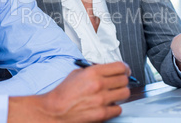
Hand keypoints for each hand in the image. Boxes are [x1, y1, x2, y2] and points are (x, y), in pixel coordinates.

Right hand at [7, 61, 130, 122]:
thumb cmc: (64, 93)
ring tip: (115, 94)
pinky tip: (108, 105)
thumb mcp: (77, 73)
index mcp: (93, 72)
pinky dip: (115, 107)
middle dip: (124, 80)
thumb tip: (108, 70)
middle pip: (124, 80)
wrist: (55, 110)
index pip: (120, 66)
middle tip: (120, 82)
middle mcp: (99, 85)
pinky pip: (119, 109)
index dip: (125, 68)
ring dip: (121, 93)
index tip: (126, 70)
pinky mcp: (102, 114)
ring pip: (125, 94)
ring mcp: (101, 100)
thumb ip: (94, 70)